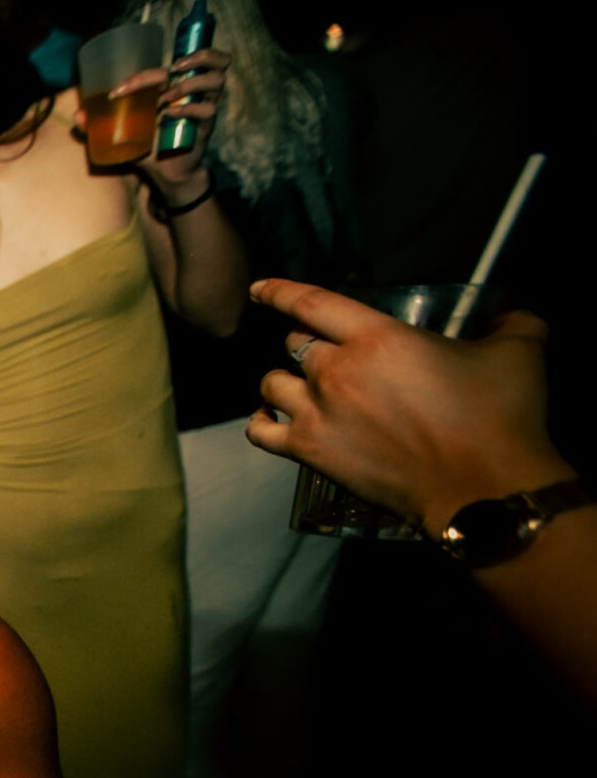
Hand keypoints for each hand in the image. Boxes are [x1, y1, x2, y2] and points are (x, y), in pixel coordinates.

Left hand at [70, 46, 227, 199]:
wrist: (163, 174)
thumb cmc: (145, 148)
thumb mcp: (121, 133)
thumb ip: (100, 125)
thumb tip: (78, 116)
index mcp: (171, 87)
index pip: (168, 66)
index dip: (143, 74)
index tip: (118, 91)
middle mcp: (191, 92)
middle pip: (205, 60)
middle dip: (191, 58)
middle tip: (172, 69)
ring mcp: (201, 107)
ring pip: (216, 79)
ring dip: (191, 83)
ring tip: (167, 97)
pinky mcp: (205, 126)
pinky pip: (208, 109)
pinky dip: (190, 108)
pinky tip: (171, 115)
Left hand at [246, 279, 558, 530]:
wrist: (484, 488)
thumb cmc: (500, 418)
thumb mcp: (518, 352)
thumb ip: (512, 321)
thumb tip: (515, 312)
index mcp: (377, 337)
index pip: (311, 303)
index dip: (279, 292)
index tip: (260, 289)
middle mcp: (337, 371)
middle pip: (295, 344)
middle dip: (307, 342)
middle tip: (328, 353)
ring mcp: (318, 414)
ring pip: (271, 384)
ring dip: (283, 380)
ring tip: (300, 386)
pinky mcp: (311, 453)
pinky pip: (260, 432)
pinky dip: (261, 421)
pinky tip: (271, 417)